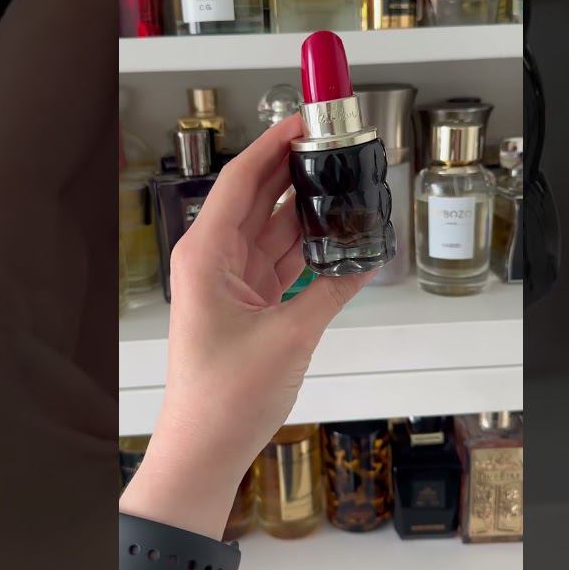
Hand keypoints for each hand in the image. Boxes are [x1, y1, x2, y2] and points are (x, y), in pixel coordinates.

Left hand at [119, 115, 375, 540]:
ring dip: (303, 210)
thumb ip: (331, 291)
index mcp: (205, 255)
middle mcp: (213, 261)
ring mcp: (228, 282)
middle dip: (292, 170)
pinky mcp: (245, 305)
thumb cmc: (224, 396)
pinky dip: (306, 250)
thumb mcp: (289, 336)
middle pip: (256, 199)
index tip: (304, 120)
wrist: (205, 448)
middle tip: (333, 145)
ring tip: (341, 182)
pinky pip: (279, 262)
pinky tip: (335, 237)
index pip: (241, 181)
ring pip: (271, 229)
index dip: (273, 145)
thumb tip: (363, 261)